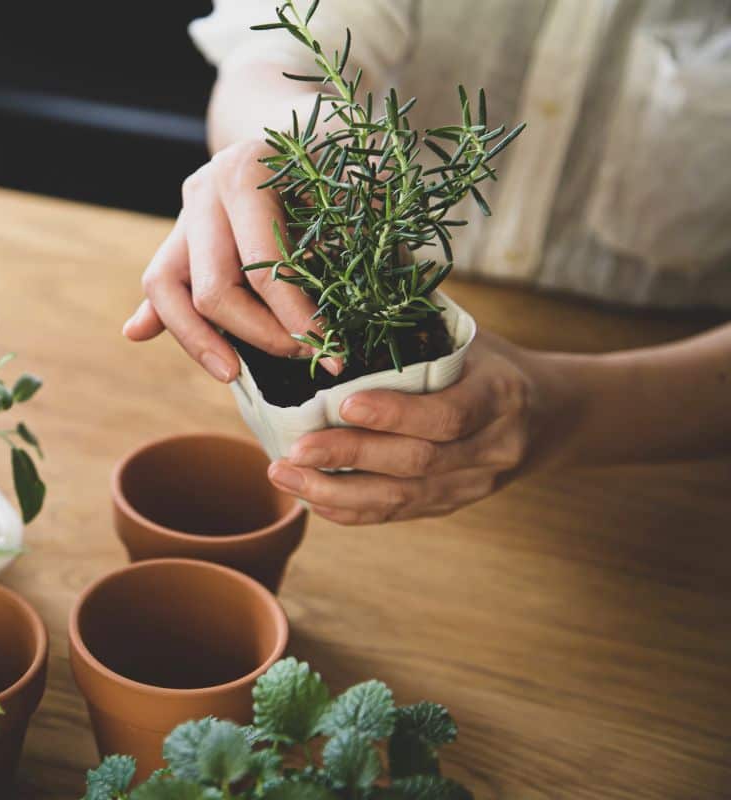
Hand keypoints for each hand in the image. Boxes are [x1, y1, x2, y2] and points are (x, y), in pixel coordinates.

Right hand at [122, 140, 336, 381]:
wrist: (298, 118)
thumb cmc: (336, 153)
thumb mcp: (355, 178)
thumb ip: (357, 228)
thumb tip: (362, 296)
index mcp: (244, 173)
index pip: (262, 268)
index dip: (296, 318)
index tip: (329, 350)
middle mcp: (204, 190)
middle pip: (212, 289)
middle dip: (258, 335)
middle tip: (302, 358)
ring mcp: (185, 212)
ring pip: (165, 288)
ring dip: (197, 339)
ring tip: (232, 374)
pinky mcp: (178, 234)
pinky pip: (160, 283)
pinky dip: (156, 313)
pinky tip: (139, 334)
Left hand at [265, 333, 555, 523]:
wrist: (552, 416)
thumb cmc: (490, 362)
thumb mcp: (469, 334)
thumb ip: (417, 318)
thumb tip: (349, 277)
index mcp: (500, 395)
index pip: (448, 413)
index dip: (395, 413)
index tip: (343, 404)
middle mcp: (492, 447)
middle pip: (418, 461)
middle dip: (349, 456)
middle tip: (293, 450)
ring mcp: (473, 484)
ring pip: (402, 498)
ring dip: (336, 491)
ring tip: (284, 475)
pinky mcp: (452, 505)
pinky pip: (399, 514)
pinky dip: (352, 510)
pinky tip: (311, 497)